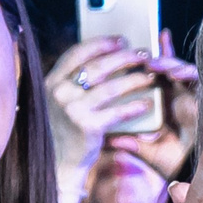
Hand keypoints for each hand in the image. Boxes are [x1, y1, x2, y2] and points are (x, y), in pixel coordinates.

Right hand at [45, 34, 167, 180]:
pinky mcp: (87, 127)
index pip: (76, 54)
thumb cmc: (67, 128)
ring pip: (110, 87)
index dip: (100, 44)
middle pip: (97, 67)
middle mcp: (60, 92)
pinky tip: (147, 103)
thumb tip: (104, 57)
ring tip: (150, 76)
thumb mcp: (62, 99)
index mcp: (52, 81)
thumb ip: (74, 81)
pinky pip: (117, 112)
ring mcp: (72, 109)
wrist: (59, 163)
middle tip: (143, 54)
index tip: (120, 40)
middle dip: (124, 57)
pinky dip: (134, 107)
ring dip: (134, 79)